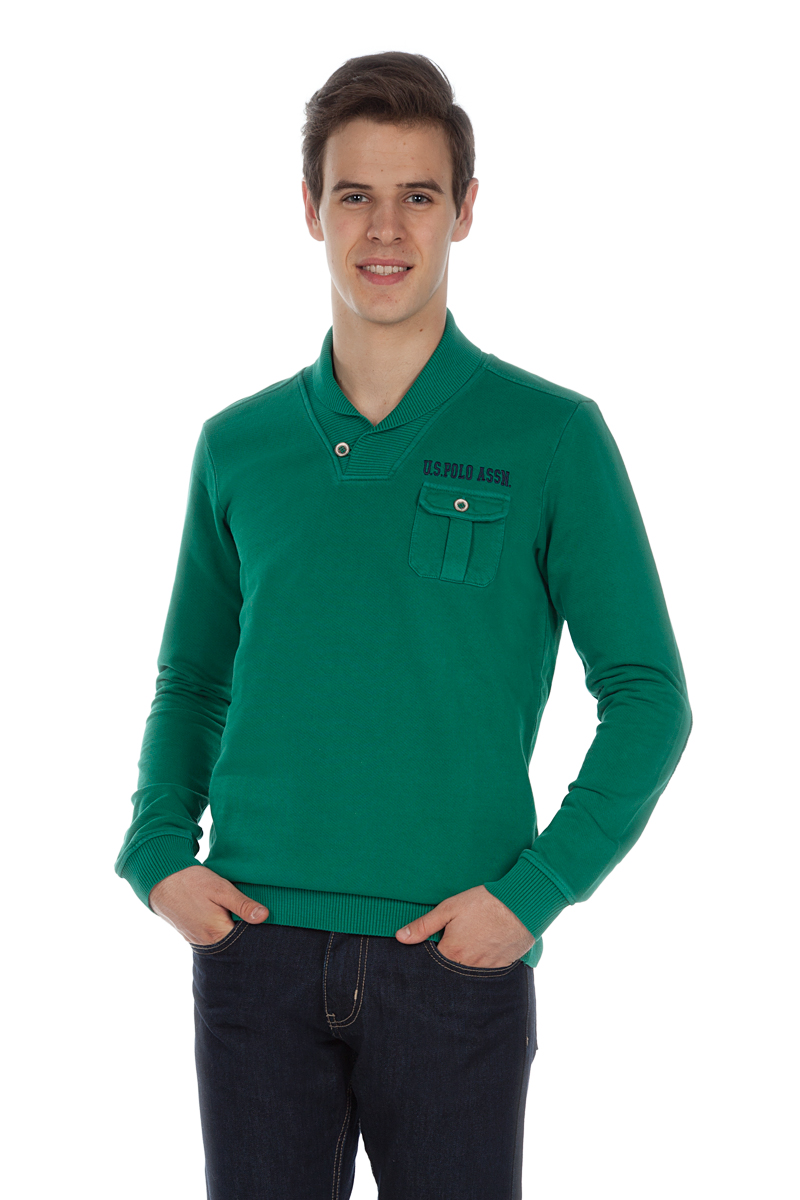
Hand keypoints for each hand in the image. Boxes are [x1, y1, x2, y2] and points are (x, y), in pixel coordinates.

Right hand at [149, 865, 268, 945]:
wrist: (161, 880)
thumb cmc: (192, 883)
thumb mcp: (221, 889)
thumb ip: (242, 905)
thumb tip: (265, 916)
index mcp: (217, 934)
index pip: (247, 939)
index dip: (257, 927)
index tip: (264, 915)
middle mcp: (208, 943)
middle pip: (235, 940)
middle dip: (245, 928)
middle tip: (252, 910)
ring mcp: (198, 941)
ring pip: (223, 938)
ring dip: (231, 926)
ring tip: (234, 910)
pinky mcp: (192, 935)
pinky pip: (212, 936)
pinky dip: (219, 927)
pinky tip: (222, 913)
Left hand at [395, 885, 534, 967]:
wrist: (521, 905)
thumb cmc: (483, 903)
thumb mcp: (449, 908)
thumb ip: (424, 925)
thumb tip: (401, 937)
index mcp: (452, 952)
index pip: (431, 965)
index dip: (429, 956)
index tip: (431, 948)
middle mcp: (467, 966)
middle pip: (450, 971)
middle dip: (447, 962)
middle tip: (453, 944)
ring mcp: (486, 968)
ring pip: (468, 972)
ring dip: (465, 963)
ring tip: (469, 944)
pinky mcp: (502, 966)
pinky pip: (486, 971)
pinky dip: (482, 963)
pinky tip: (484, 948)